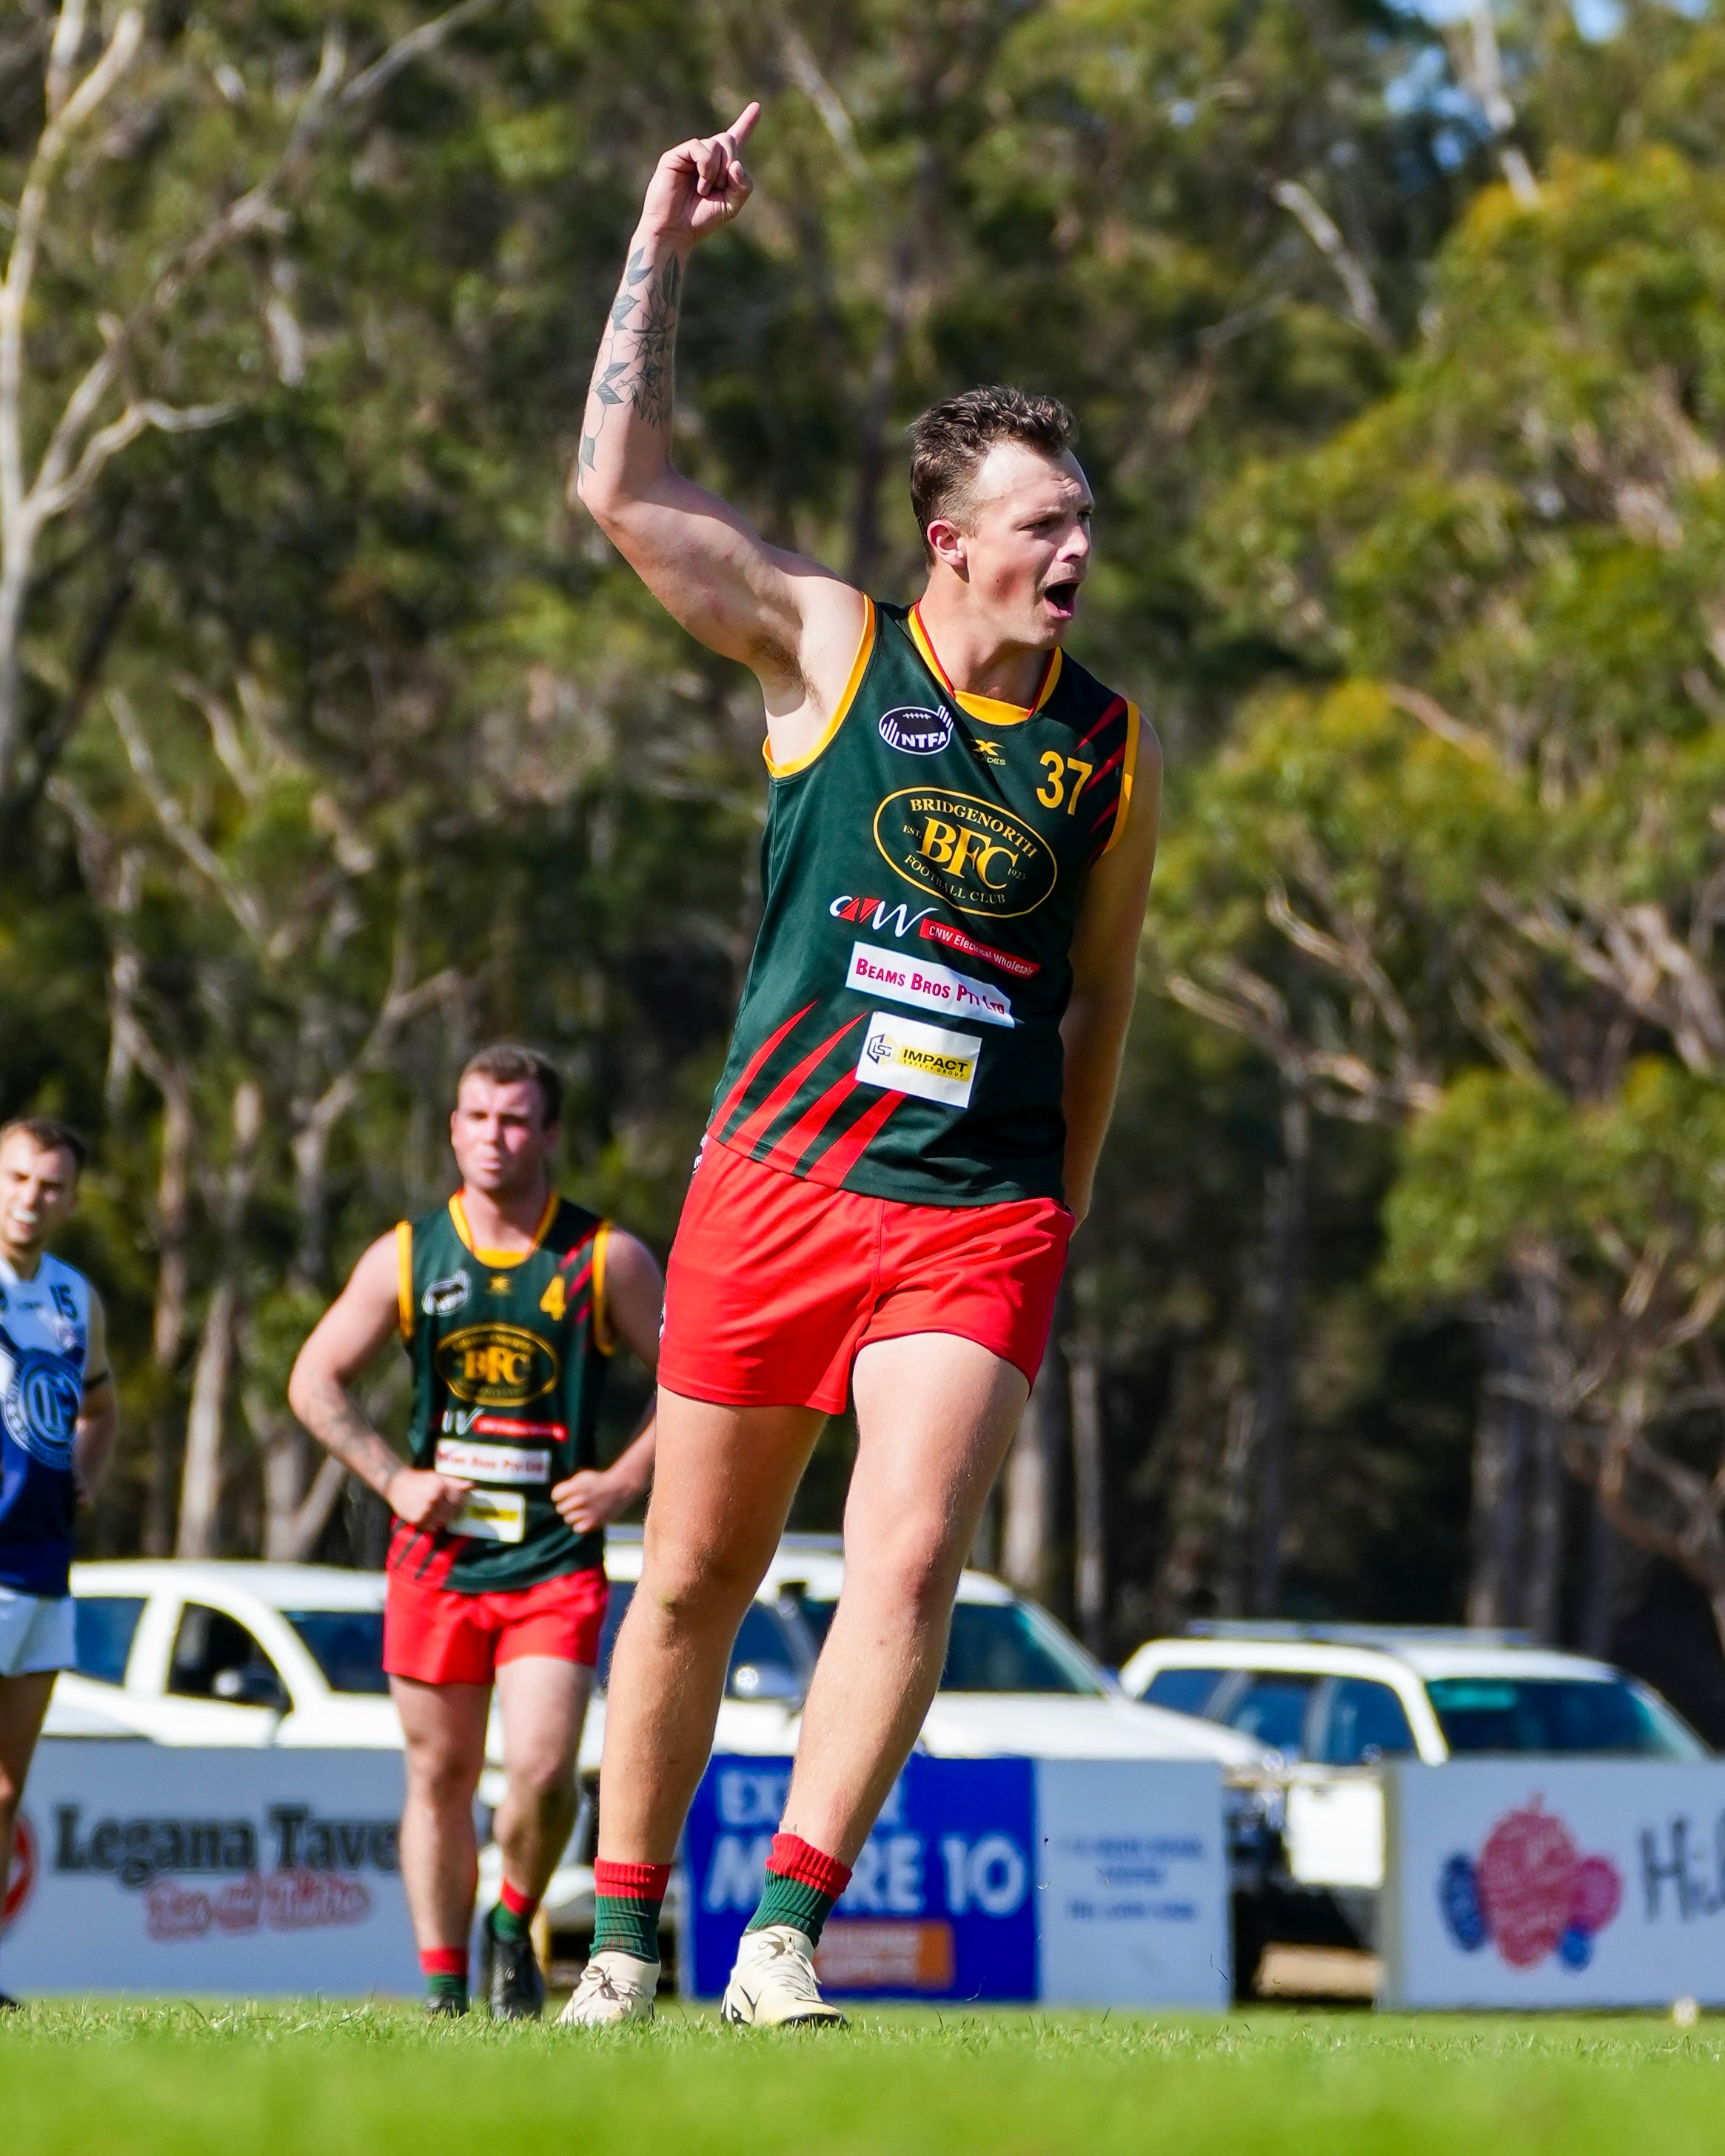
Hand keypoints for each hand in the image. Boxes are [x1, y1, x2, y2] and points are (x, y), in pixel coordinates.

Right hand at [386, 1468, 469, 1532]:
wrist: (396, 1484)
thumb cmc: (420, 1479)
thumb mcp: (438, 1477)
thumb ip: (455, 1482)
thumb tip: (473, 1486)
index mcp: (439, 1488)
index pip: (458, 1501)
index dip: (459, 1502)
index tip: (455, 1501)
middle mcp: (433, 1501)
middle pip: (452, 1513)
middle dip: (452, 1511)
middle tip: (446, 1507)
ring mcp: (424, 1512)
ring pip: (443, 1522)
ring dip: (443, 1519)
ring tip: (437, 1512)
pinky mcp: (417, 1521)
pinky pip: (432, 1528)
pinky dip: (433, 1524)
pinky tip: (429, 1516)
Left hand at [551, 1467, 639, 1533]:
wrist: (621, 1488)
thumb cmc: (599, 1481)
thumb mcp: (582, 1477)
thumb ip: (568, 1486)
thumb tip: (556, 1498)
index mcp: (576, 1487)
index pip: (555, 1496)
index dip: (560, 1495)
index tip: (565, 1494)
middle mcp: (580, 1500)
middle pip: (560, 1508)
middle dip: (566, 1505)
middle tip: (576, 1502)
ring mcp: (587, 1512)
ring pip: (568, 1519)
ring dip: (573, 1515)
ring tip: (582, 1509)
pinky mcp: (594, 1523)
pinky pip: (577, 1528)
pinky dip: (580, 1524)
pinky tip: (586, 1517)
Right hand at [638, 102, 758, 247]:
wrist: (675, 230)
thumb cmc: (701, 219)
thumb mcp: (731, 206)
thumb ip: (743, 186)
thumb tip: (736, 163)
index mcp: (721, 166)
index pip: (735, 138)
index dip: (747, 123)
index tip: (757, 107)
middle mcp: (705, 156)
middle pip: (729, 140)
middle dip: (730, 164)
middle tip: (720, 186)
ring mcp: (690, 154)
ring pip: (716, 144)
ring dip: (717, 171)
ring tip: (704, 190)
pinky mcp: (676, 155)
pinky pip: (700, 147)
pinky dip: (706, 166)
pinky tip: (700, 184)